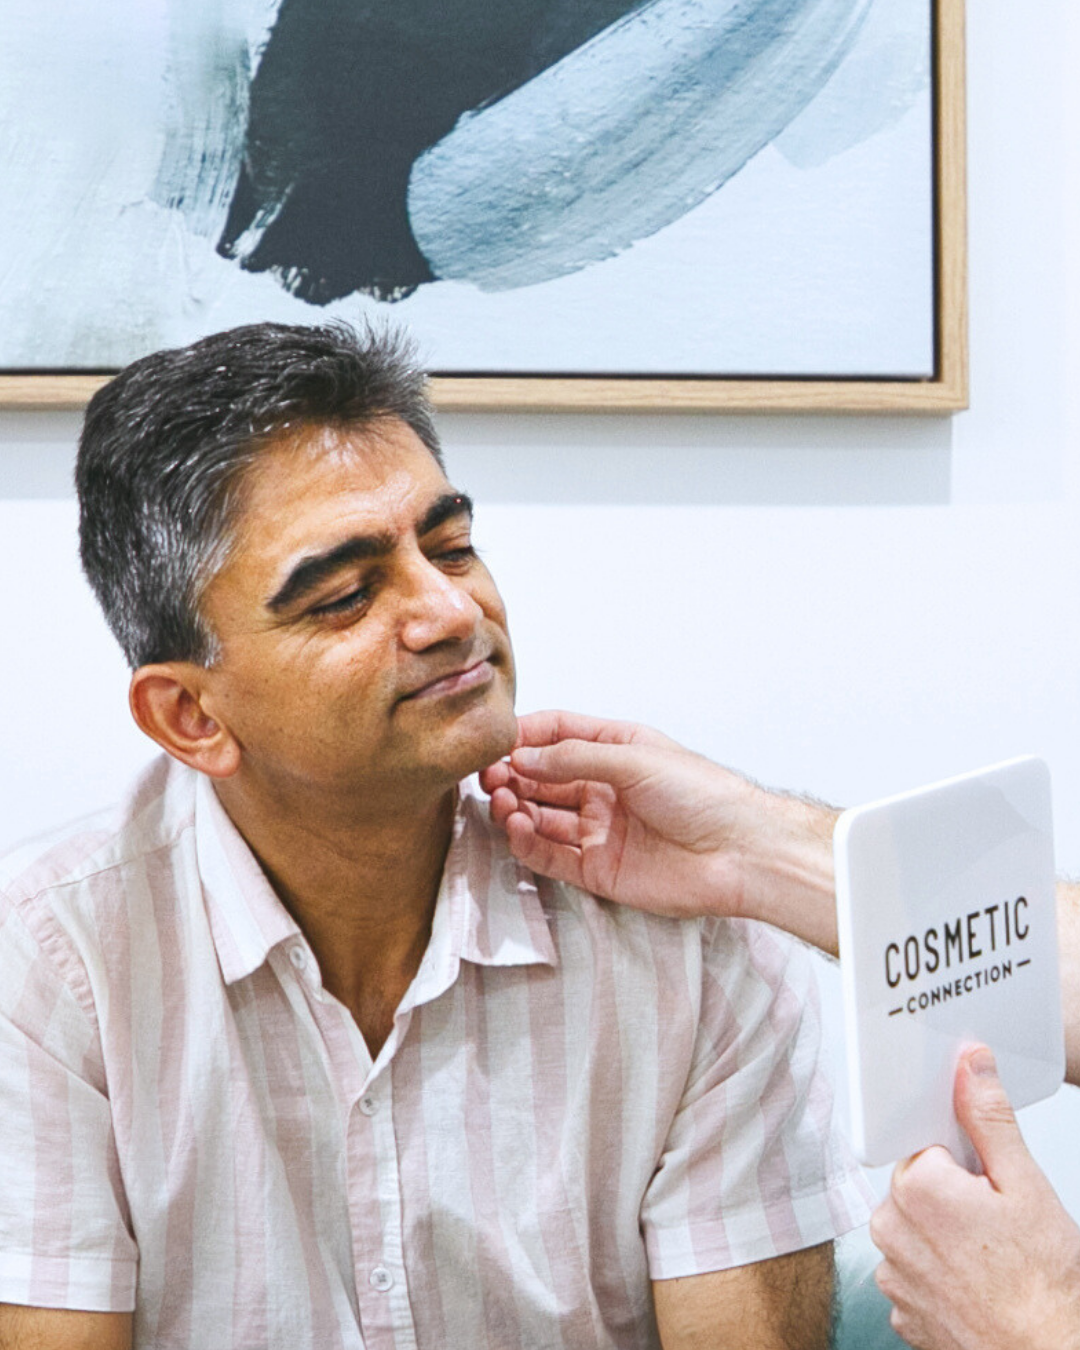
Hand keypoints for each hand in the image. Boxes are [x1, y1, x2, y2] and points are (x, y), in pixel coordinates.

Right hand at [479, 710, 838, 948]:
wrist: (740, 853)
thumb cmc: (704, 796)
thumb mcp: (635, 759)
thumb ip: (575, 758)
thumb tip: (522, 756)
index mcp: (616, 751)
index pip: (558, 735)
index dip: (524, 737)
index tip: (495, 743)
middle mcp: (603, 788)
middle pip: (542, 778)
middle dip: (511, 775)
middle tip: (486, 778)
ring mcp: (599, 830)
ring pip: (540, 817)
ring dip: (515, 809)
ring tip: (501, 803)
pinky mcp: (597, 870)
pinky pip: (550, 856)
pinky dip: (527, 843)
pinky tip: (516, 829)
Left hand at [870, 1045, 1079, 1349]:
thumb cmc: (1043, 1284)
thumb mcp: (1025, 1184)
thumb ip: (988, 1117)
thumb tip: (970, 1063)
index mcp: (916, 1186)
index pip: (925, 1144)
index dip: (960, 1160)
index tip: (982, 1179)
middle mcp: (890, 1228)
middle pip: (916, 1185)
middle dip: (951, 1195)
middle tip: (994, 1222)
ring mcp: (892, 1272)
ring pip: (913, 1228)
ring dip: (942, 1235)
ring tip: (987, 1257)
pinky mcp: (898, 1308)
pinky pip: (912, 1270)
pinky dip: (937, 1272)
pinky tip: (972, 1282)